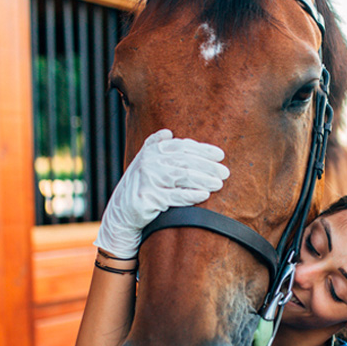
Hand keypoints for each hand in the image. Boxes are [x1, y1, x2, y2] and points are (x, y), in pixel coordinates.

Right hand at [94, 129, 228, 258]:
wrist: (122, 213)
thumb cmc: (141, 186)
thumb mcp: (145, 163)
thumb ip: (155, 146)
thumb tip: (168, 132)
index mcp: (151, 151)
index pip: (183, 146)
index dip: (203, 150)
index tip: (220, 155)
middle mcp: (149, 161)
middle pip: (185, 160)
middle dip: (208, 166)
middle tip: (225, 172)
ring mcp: (147, 179)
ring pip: (183, 176)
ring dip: (204, 180)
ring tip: (219, 183)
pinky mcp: (148, 197)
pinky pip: (175, 196)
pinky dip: (191, 195)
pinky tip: (204, 195)